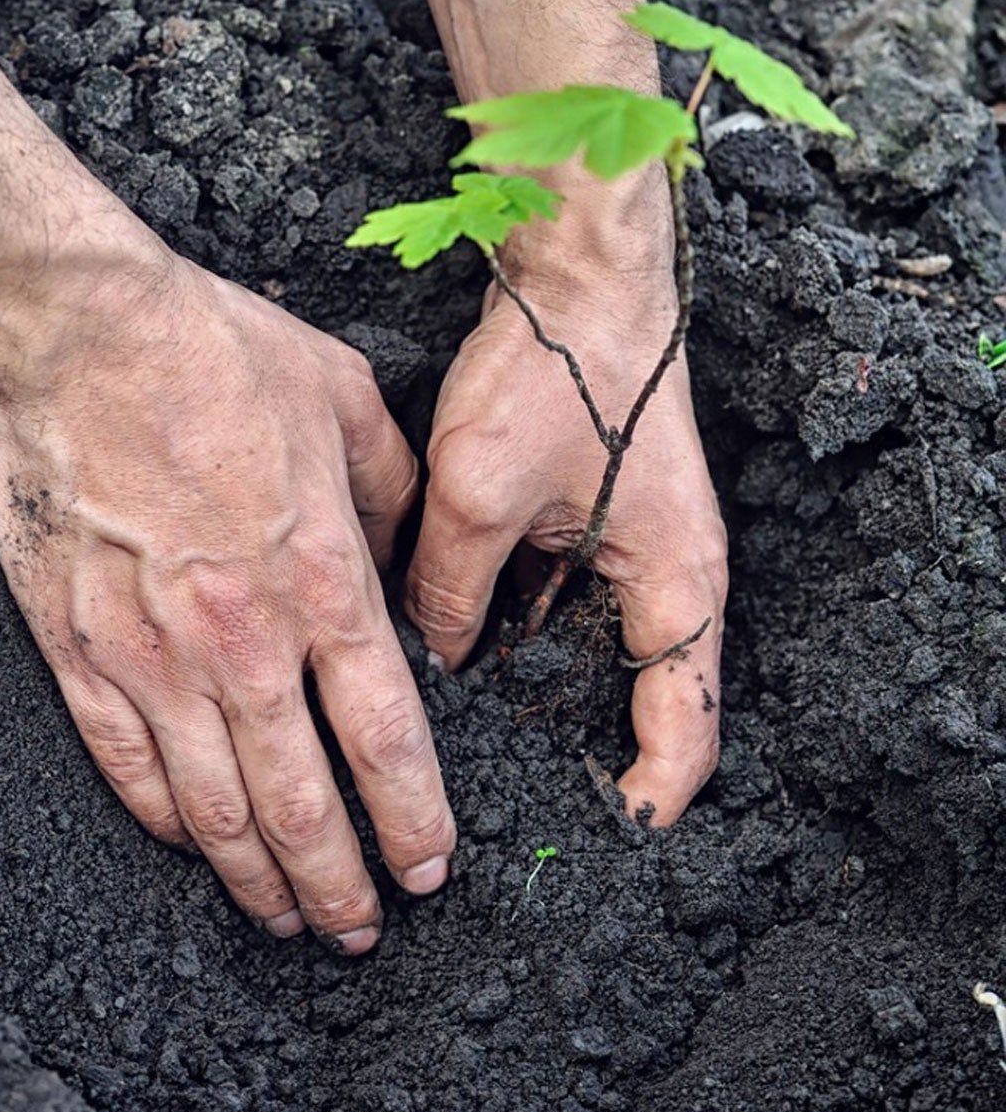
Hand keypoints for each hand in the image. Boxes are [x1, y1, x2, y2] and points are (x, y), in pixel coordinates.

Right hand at [0, 250, 454, 952]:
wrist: (79, 335)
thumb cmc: (214, 352)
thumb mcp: (347, 400)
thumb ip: (394, 493)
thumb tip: (406, 559)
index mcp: (323, 580)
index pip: (385, 738)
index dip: (412, 818)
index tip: (429, 865)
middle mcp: (245, 639)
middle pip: (303, 801)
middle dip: (341, 881)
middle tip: (363, 927)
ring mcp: (155, 655)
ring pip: (216, 807)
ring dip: (258, 878)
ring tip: (287, 918)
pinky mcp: (80, 650)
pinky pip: (127, 766)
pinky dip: (166, 824)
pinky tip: (194, 848)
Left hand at [404, 167, 727, 824]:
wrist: (582, 270)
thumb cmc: (558, 371)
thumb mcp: (481, 494)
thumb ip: (448, 589)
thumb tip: (428, 651)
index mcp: (677, 587)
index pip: (683, 732)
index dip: (643, 801)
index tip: (592, 841)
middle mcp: (670, 577)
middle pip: (637, 698)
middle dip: (578, 747)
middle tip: (507, 798)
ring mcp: (638, 546)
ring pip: (591, 647)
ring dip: (542, 682)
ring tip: (472, 731)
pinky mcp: (603, 516)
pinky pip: (567, 596)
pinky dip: (524, 622)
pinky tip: (461, 637)